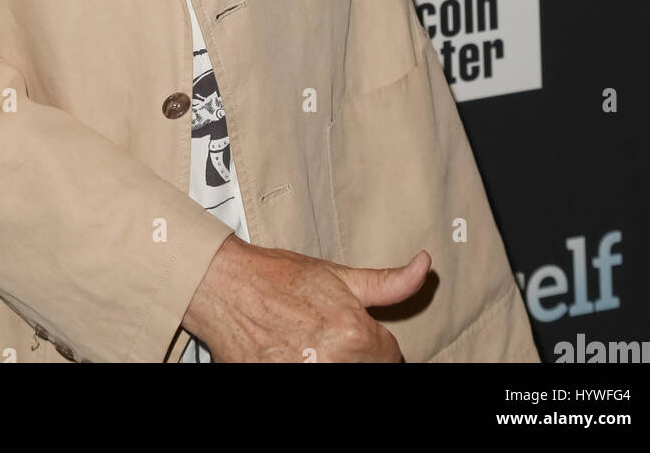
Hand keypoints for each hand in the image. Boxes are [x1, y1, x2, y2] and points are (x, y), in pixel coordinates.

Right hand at [181, 233, 431, 362]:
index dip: (373, 341)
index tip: (350, 329)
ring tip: (305, 343)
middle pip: (366, 369)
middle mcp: (334, 362)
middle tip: (324, 333)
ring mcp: (306, 376)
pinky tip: (289, 353)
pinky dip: (303, 367)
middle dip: (352, 354)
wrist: (224, 285)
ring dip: (329, 363)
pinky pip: (307, 381)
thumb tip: (426, 267)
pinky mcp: (277, 383)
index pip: (390, 357)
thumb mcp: (336, 274)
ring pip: (339, 376)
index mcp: (355, 335)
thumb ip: (388, 282)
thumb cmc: (277, 276)